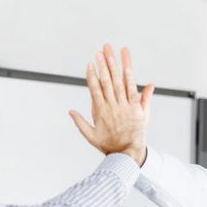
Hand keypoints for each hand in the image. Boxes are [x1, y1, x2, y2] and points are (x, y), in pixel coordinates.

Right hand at [69, 44, 153, 165]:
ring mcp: (124, 107)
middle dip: (103, 65)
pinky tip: (127, 67)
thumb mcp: (91, 137)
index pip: (95, 89)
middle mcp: (112, 107)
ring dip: (115, 67)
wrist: (127, 154)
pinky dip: (130, 79)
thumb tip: (70, 111)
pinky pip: (132, 91)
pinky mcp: (136, 109)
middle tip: (101, 51)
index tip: (90, 63)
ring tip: (112, 54)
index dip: (92, 75)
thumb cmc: (108, 146)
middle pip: (107, 82)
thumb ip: (80, 123)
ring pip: (119, 83)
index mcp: (100, 112)